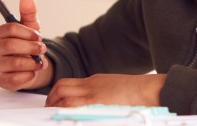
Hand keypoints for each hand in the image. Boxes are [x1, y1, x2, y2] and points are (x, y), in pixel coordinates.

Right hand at [0, 0, 52, 90]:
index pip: (11, 28)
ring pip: (14, 63)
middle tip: (42, 49)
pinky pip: (15, 79)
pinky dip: (29, 75)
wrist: (30, 65)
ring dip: (32, 63)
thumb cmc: (27, 44)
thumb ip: (29, 12)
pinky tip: (33, 71)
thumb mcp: (31, 27)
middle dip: (31, 47)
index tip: (38, 36)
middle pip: (11, 45)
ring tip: (40, 62)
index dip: (28, 32)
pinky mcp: (0, 80)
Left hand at [46, 74, 166, 106]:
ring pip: (62, 94)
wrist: (147, 90)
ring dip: (53, 104)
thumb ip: (102, 94)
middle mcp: (91, 85)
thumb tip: (96, 104)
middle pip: (62, 86)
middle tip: (48, 107)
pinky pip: (72, 104)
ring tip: (51, 113)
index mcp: (95, 81)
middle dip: (51, 97)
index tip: (55, 100)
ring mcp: (92, 93)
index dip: (58, 92)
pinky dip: (63, 109)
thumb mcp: (115, 88)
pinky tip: (60, 116)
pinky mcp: (95, 102)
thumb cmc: (137, 92)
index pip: (69, 83)